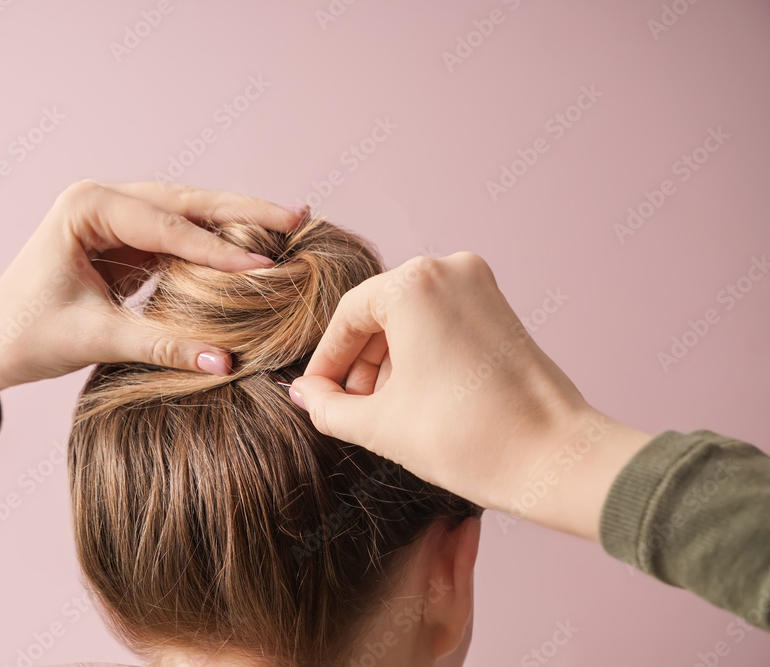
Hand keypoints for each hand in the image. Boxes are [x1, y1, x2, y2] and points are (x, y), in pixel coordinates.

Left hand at [0, 180, 305, 412]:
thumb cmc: (23, 335)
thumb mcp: (94, 338)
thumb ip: (161, 345)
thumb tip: (227, 362)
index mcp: (86, 206)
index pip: (166, 225)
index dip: (218, 249)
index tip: (266, 266)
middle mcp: (102, 199)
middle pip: (185, 202)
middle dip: (242, 212)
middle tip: (296, 215)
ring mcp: (114, 216)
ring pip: (186, 213)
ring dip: (234, 222)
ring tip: (287, 223)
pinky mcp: (124, 240)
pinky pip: (178, 237)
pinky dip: (214, 245)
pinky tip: (251, 248)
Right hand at [288, 253, 652, 541]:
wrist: (555, 459)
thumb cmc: (468, 438)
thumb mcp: (380, 425)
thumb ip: (328, 406)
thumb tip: (305, 393)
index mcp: (413, 284)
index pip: (348, 317)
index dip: (327, 362)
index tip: (317, 395)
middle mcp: (449, 269)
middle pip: (380, 313)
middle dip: (360, 362)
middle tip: (348, 407)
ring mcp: (482, 286)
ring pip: (412, 318)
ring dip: (389, 361)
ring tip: (383, 410)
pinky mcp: (502, 309)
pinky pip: (442, 321)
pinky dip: (422, 354)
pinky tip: (416, 398)